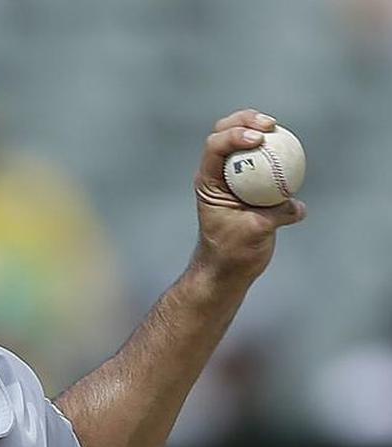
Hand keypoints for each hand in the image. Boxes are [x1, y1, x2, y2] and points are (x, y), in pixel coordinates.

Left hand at [192, 109, 306, 284]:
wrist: (229, 267)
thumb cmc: (232, 252)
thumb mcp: (254, 233)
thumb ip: (275, 215)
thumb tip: (297, 206)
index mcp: (208, 182)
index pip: (215, 147)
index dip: (234, 135)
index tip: (258, 138)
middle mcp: (218, 175)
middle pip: (224, 133)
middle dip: (244, 120)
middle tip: (269, 124)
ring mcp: (233, 177)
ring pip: (242, 142)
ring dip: (258, 128)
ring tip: (275, 127)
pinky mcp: (251, 185)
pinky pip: (263, 159)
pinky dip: (274, 150)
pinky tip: (289, 148)